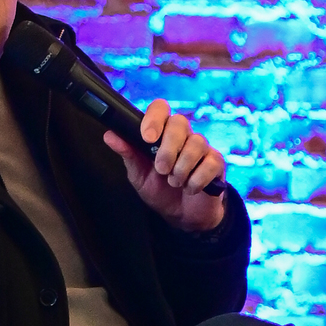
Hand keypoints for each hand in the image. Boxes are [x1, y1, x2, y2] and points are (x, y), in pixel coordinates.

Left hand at [103, 100, 225, 230]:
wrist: (182, 216)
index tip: (147, 138)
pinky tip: (191, 188)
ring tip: (175, 183)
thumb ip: (128, 154)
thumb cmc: (160, 191)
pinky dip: (197, 179)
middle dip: (168, 149)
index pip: (160, 108)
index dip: (154, 119)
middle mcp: (183, 136)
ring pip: (196, 143)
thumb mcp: (138, 175)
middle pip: (180, 123)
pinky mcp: (216, 163)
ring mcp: (202, 148)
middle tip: (161, 169)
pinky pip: (210, 163)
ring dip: (182, 168)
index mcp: (162, 133)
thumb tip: (109, 135)